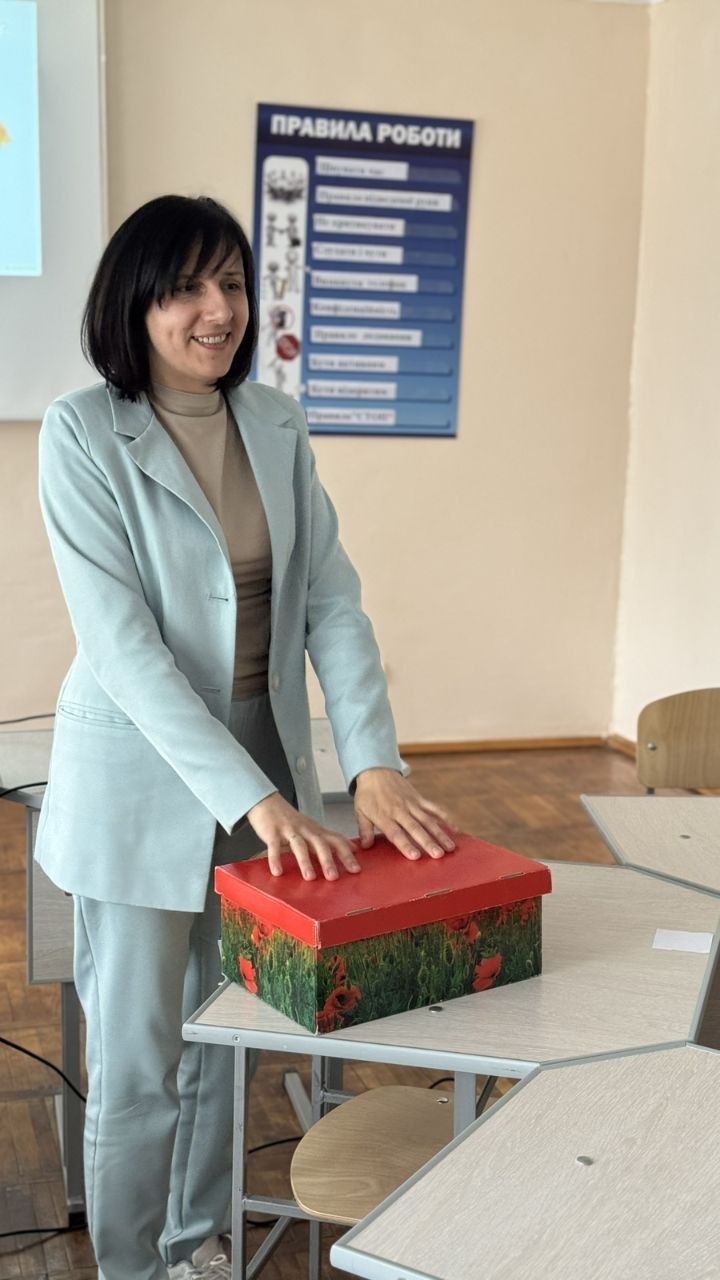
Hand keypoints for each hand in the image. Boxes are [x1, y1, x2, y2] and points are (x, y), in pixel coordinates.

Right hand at [246, 792, 360, 881]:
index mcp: (317, 831)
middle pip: (320, 844)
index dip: (347, 854)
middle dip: (328, 860)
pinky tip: (277, 872)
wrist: (267, 803)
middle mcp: (305, 830)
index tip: (356, 869)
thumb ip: (331, 839)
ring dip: (305, 861)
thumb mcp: (314, 828)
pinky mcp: (272, 833)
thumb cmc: (292, 820)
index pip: (336, 841)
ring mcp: (289, 831)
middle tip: (333, 877)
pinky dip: (276, 859)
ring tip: (310, 878)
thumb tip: (353, 848)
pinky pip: (274, 846)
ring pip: (299, 846)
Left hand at [353, 769, 456, 860]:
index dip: (405, 845)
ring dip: (440, 834)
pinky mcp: (419, 798)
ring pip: (428, 820)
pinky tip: (455, 828)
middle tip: (438, 855)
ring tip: (450, 847)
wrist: (376, 770)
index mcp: (384, 816)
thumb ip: (364, 829)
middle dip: (428, 842)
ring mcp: (412, 804)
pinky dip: (445, 817)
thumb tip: (365, 847)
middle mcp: (400, 811)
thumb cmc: (367, 794)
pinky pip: (434, 808)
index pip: (396, 833)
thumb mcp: (360, 811)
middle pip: (416, 828)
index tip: (415, 856)